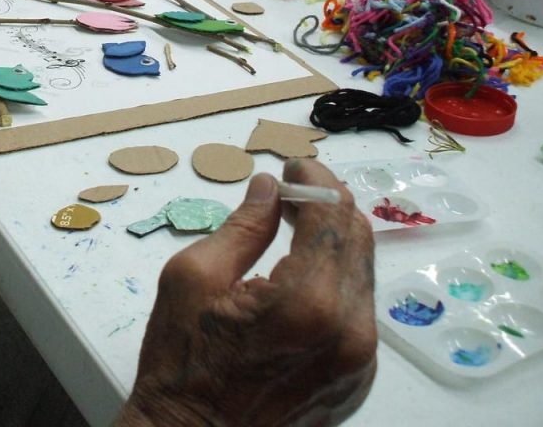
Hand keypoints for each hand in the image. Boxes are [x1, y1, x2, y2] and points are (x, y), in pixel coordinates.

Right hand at [118, 160, 376, 426]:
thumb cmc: (181, 366)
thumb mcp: (192, 278)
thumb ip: (242, 227)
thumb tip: (270, 189)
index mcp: (306, 302)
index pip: (331, 216)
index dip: (314, 180)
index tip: (293, 166)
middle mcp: (349, 331)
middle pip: (356, 240)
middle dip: (326, 204)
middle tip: (293, 188)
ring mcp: (360, 360)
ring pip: (361, 272)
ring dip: (332, 239)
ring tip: (295, 224)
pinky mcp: (359, 377)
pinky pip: (357, 309)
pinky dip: (335, 278)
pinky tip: (301, 271)